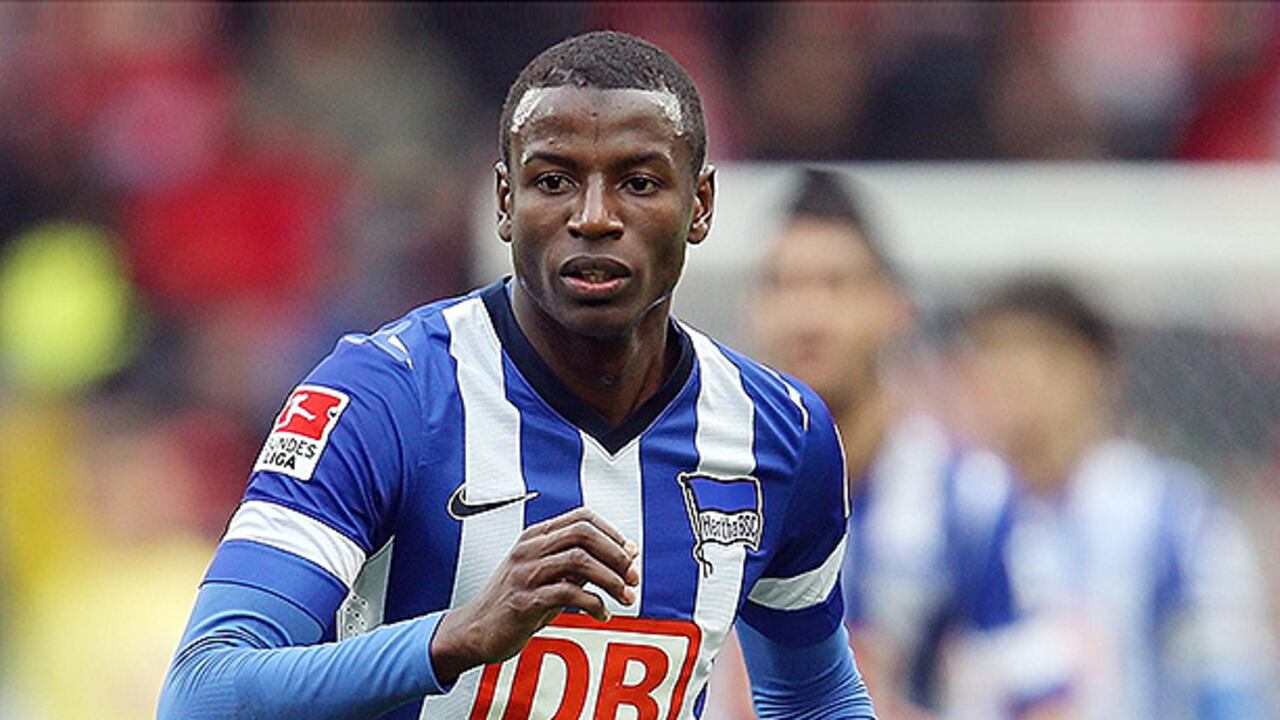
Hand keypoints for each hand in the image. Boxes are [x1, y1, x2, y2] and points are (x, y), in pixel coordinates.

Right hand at [429, 507, 639, 683]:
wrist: (475, 630)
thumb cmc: (514, 602)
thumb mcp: (548, 577)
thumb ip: (578, 565)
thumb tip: (624, 556)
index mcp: (536, 537)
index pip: (582, 517)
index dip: (612, 533)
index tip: (631, 553)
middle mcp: (529, 549)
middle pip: (583, 533)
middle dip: (616, 554)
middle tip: (633, 577)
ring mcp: (525, 573)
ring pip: (579, 560)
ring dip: (611, 580)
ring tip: (625, 597)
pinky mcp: (524, 600)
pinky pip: (567, 593)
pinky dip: (593, 603)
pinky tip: (601, 614)